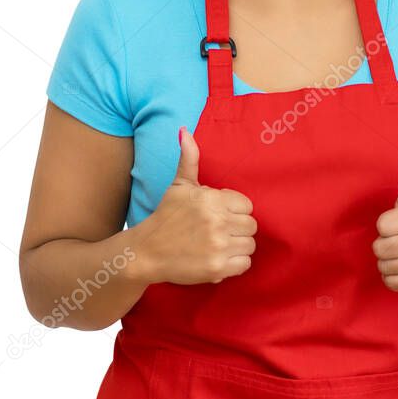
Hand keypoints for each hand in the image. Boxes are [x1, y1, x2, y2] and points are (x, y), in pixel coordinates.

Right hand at [130, 127, 256, 285]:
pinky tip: (218, 258)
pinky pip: (245, 264)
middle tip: (218, 232)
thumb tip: (184, 131)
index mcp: (211, 199)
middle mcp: (217, 221)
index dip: (234, 211)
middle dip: (237, 228)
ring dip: (237, 246)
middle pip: (251, 226)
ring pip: (250, 245)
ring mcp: (218, 245)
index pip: (246, 205)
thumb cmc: (166, 216)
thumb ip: (189, 159)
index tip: (219, 216)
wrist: (146, 252)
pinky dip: (235, 264)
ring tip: (218, 245)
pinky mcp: (218, 267)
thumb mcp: (179, 185)